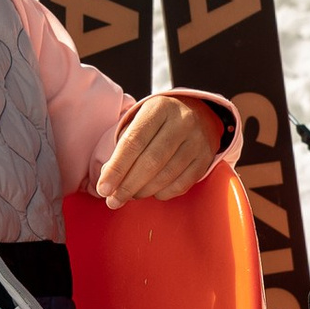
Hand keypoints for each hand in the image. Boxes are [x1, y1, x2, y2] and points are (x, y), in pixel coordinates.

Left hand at [96, 93, 226, 207]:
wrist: (199, 114)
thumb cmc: (159, 122)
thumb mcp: (140, 120)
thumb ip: (124, 146)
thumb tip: (109, 178)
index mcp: (159, 108)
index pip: (134, 141)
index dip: (116, 168)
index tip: (103, 188)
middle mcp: (182, 122)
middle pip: (151, 161)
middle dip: (128, 185)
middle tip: (113, 200)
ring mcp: (197, 141)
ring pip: (166, 175)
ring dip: (143, 191)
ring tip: (129, 196)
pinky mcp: (206, 158)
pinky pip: (182, 184)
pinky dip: (163, 193)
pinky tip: (152, 192)